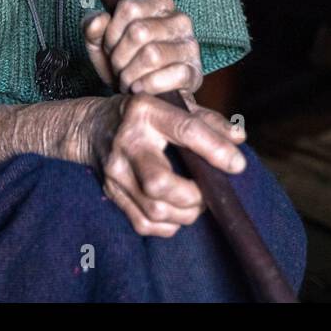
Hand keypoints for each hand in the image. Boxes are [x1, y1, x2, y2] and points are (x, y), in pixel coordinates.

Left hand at [81, 0, 202, 97]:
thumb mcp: (102, 43)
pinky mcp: (195, 72)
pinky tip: (140, 90)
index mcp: (159, 4)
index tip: (110, 48)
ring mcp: (190, 46)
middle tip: (118, 69)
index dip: (112, 32)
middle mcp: (180, 20)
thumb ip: (93, 27)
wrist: (144, 96)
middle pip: (139, 32)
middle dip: (120, 57)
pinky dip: (148, 86)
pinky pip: (172, 76)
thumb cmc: (126, 63)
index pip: (129, 8)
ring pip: (152, 55)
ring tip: (127, 82)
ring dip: (131, 75)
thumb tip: (98, 20)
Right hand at [87, 92, 247, 235]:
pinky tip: (177, 212)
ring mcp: (116, 170)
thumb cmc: (144, 114)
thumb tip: (239, 138)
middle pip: (159, 183)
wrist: (91, 125)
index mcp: (147, 111)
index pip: (186, 130)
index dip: (215, 150)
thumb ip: (207, 120)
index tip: (237, 166)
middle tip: (207, 193)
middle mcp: (128, 141)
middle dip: (192, 196)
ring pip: (154, 209)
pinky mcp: (111, 191)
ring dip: (185, 214)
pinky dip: (167, 226)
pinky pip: (143, 223)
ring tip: (196, 203)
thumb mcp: (173, 105)